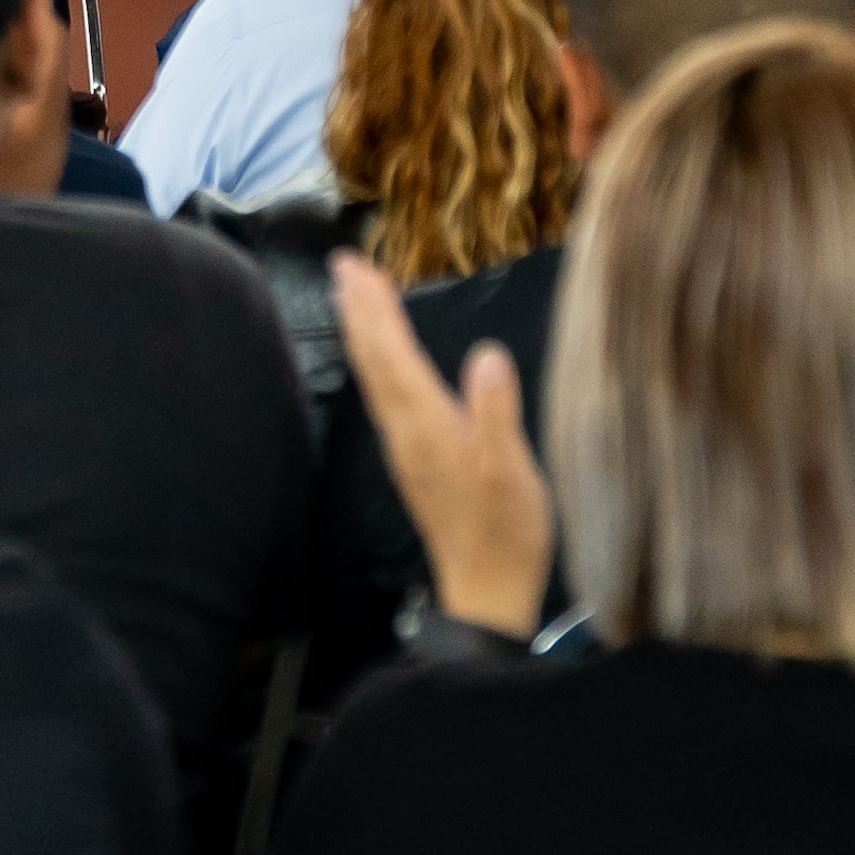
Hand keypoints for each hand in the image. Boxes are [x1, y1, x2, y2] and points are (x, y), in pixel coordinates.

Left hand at [331, 252, 552, 636]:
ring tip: (356, 295)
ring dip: (364, 332)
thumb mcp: (512, 473)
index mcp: (428, 425)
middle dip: (359, 310)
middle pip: (374, 360)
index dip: (374, 309)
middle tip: (342, 265)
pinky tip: (383, 356)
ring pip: (376, 377)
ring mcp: (406, 447)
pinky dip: (379, 362)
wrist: (486, 590)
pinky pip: (386, 394)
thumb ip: (497, 414)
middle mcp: (406, 431)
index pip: (392, 355)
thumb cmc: (506, 531)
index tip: (355, 268)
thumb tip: (486, 355)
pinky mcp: (414, 459)